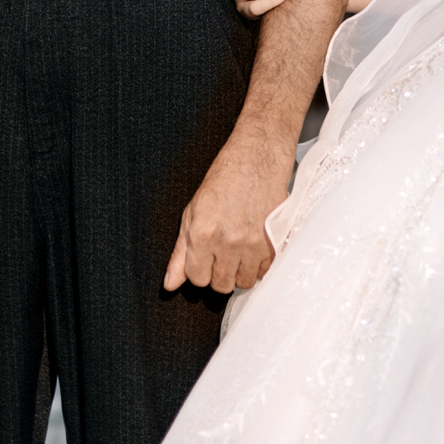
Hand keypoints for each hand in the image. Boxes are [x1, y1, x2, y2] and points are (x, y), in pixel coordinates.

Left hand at [163, 128, 294, 293]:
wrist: (258, 159)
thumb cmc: (225, 179)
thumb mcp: (193, 212)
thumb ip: (180, 252)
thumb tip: (170, 284)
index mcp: (203, 234)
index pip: (197, 278)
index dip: (199, 270)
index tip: (205, 259)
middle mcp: (227, 242)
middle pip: (220, 284)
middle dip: (219, 274)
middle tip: (222, 255)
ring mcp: (252, 244)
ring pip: (244, 281)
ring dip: (239, 272)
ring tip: (239, 252)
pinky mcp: (273, 241)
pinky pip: (264, 271)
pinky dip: (259, 265)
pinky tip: (254, 248)